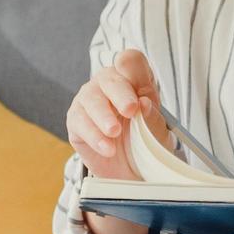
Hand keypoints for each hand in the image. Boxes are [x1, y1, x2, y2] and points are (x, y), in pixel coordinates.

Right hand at [66, 49, 171, 180]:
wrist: (130, 171)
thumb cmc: (144, 143)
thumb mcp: (157, 134)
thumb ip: (153, 118)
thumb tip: (145, 104)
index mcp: (133, 80)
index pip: (131, 61)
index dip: (134, 70)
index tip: (141, 87)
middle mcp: (109, 84)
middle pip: (110, 78)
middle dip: (121, 94)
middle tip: (130, 111)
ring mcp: (89, 100)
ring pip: (92, 98)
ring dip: (104, 116)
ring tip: (115, 132)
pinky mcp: (76, 120)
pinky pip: (80, 122)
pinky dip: (94, 136)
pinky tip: (107, 148)